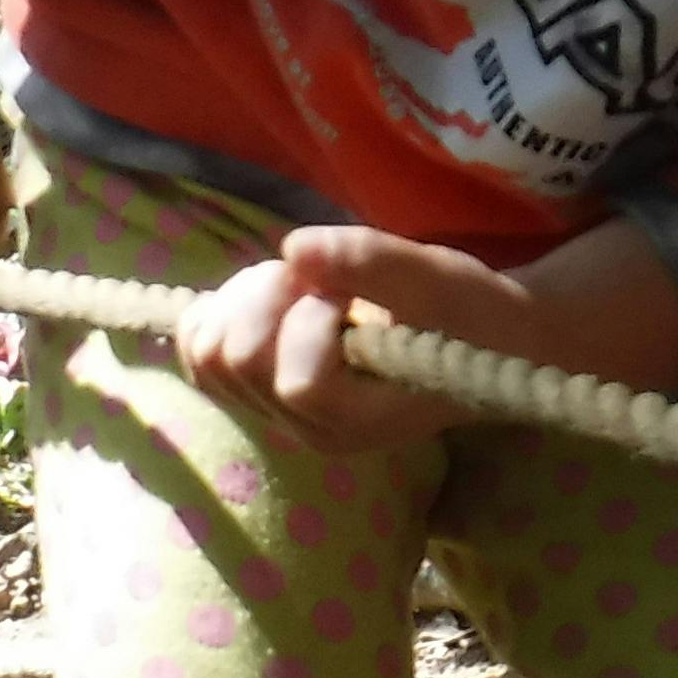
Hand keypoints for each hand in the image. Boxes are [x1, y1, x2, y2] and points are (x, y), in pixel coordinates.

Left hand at [171, 230, 528, 452]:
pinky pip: (198, 352)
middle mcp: (309, 430)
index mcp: (360, 421)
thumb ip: (370, 262)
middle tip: (320, 280)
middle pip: (237, 360)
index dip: (310, 319)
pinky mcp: (257, 390)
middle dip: (269, 297)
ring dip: (244, 298)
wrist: (479, 337)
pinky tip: (269, 295)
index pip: (297, 381)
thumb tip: (292, 247)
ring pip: (206, 353)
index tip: (349, 295)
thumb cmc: (469, 313)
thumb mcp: (438, 278)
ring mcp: (277, 414)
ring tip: (299, 285)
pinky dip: (221, 309)